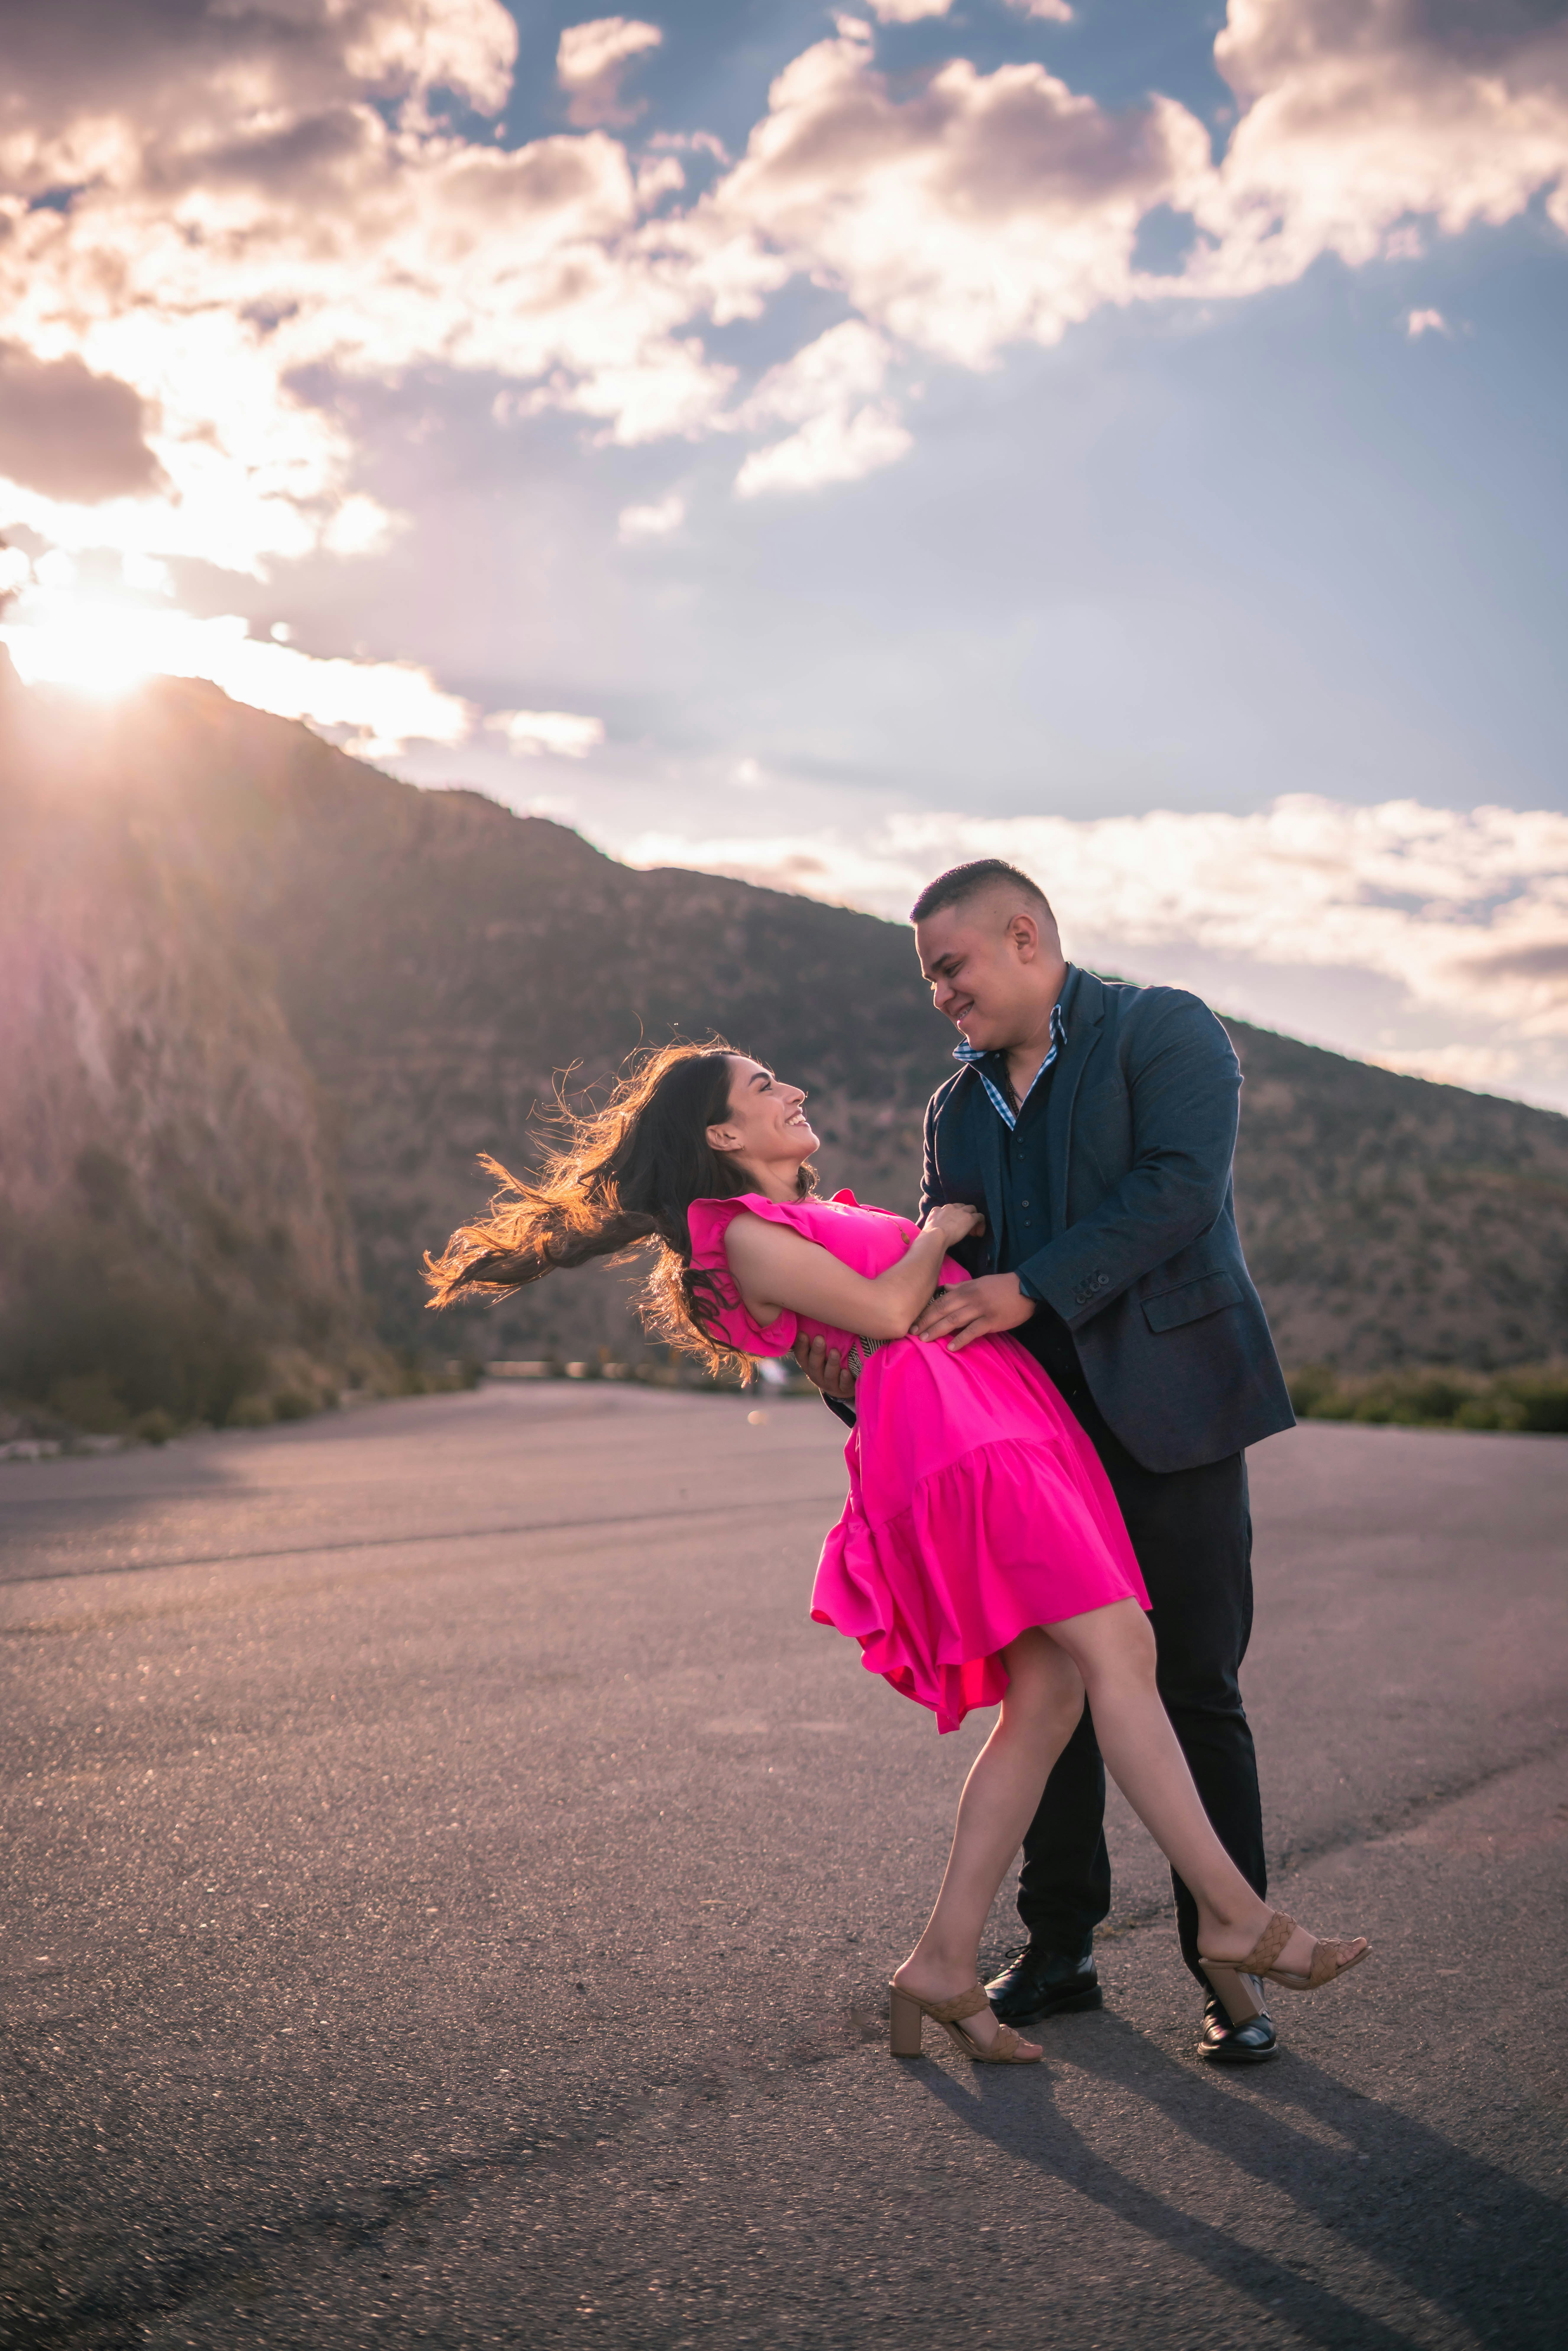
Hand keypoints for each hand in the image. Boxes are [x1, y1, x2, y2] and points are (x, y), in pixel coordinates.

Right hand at [793, 1332, 857, 1400]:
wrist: (842, 1387)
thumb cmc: (830, 1361)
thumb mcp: (821, 1352)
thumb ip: (817, 1338)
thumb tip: (816, 1311)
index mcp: (808, 1364)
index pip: (801, 1355)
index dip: (801, 1345)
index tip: (803, 1333)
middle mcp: (816, 1374)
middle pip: (813, 1365)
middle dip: (817, 1352)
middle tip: (820, 1339)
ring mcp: (829, 1384)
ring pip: (828, 1375)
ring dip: (831, 1363)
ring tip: (835, 1352)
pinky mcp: (842, 1390)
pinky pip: (842, 1385)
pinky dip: (844, 1379)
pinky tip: (846, 1372)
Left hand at [913, 1272, 1034, 1353]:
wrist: (1026, 1287)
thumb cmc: (1002, 1286)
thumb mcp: (979, 1282)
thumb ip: (961, 1287)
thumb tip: (945, 1289)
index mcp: (965, 1288)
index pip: (940, 1300)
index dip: (925, 1311)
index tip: (913, 1321)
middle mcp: (969, 1297)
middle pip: (942, 1310)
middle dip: (926, 1322)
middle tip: (912, 1333)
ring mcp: (980, 1309)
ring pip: (954, 1320)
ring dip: (937, 1330)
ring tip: (925, 1340)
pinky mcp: (991, 1320)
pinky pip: (973, 1331)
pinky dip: (961, 1339)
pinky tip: (951, 1347)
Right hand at [922, 1201, 985, 1246]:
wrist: (935, 1236)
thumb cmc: (929, 1236)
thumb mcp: (928, 1228)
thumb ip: (932, 1227)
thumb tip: (931, 1234)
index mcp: (938, 1210)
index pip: (948, 1209)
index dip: (953, 1218)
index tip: (953, 1227)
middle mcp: (949, 1207)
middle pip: (961, 1207)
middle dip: (963, 1216)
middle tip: (964, 1229)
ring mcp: (960, 1212)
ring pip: (971, 1209)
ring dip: (973, 1218)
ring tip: (973, 1231)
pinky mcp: (969, 1218)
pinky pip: (980, 1217)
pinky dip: (981, 1224)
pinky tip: (980, 1233)